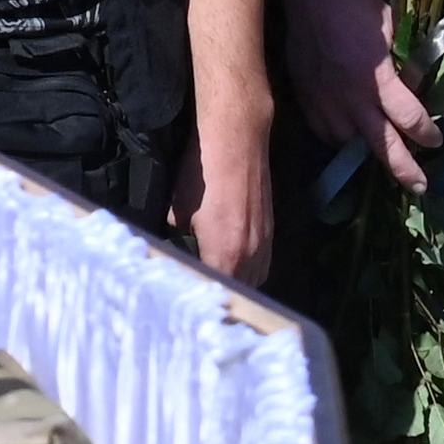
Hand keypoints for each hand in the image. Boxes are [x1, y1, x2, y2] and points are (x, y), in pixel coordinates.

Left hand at [178, 77, 278, 293]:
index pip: (217, 292)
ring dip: (240, 284)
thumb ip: (177, 239)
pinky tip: (235, 263)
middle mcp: (251, 255)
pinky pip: (263, 263)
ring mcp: (265, 243)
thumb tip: (173, 251)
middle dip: (224, 295)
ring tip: (220, 283)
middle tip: (204, 295)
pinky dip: (250, 268)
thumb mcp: (178, 211)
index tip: (190, 302)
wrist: (236, 142)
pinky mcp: (271, 230)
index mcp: (225, 255)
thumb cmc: (201, 175)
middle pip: (241, 292)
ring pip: (256, 280)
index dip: (204, 298)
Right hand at [282, 0, 432, 189]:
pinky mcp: (305, 99)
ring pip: (348, 144)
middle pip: (381, 146)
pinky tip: (346, 134)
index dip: (427, 135)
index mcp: (378, 80)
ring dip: (365, 151)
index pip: (409, 119)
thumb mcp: (395, 36)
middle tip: (419, 187)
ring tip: (377, 154)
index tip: (436, 142)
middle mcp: (352, 98)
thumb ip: (403, 66)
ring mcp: (325, 101)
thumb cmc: (361, 10)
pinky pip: (324, 130)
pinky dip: (338, 137)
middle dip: (404, 169)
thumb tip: (413, 87)